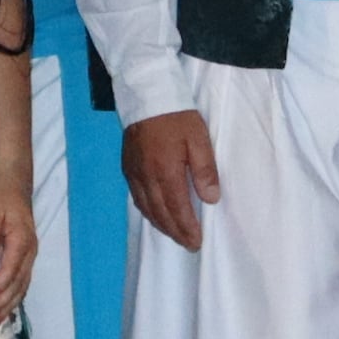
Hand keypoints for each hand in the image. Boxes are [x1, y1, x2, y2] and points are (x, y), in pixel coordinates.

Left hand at [0, 182, 39, 328]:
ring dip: (6, 306)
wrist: (13, 179)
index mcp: (22, 242)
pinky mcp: (24, 254)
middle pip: (16, 286)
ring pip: (20, 287)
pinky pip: (20, 281)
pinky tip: (3, 308)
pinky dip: (11, 297)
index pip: (8, 274)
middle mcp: (30, 252)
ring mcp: (29, 254)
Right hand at [124, 110, 221, 251]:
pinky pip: (136, 197)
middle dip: (175, 232)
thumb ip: (205, 170)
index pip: (177, 209)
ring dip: (161, 225)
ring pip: (146, 208)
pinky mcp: (127, 167)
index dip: (187, 229)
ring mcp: (134, 173)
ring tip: (174, 234)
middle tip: (188, 245)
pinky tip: (155, 214)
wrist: (145, 93)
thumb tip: (211, 199)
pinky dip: (147, 212)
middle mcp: (146, 177)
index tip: (197, 242)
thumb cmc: (177, 115)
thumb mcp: (198, 138)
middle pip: (160, 214)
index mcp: (166, 172)